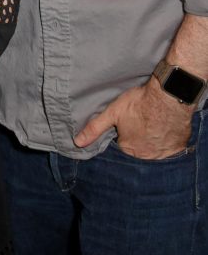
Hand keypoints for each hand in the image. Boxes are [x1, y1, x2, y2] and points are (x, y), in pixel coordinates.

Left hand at [74, 79, 192, 158]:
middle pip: (137, 152)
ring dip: (151, 144)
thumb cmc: (140, 103)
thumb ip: (95, 128)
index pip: (120, 148)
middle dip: (136, 143)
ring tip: (150, 129)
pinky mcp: (177, 149)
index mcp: (128, 149)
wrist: (169, 97)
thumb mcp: (113, 112)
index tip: (125, 127)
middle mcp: (145, 157)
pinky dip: (165, 145)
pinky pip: (169, 152)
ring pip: (153, 153)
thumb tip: (77, 142)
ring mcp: (162, 154)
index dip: (121, 137)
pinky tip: (164, 133)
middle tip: (139, 127)